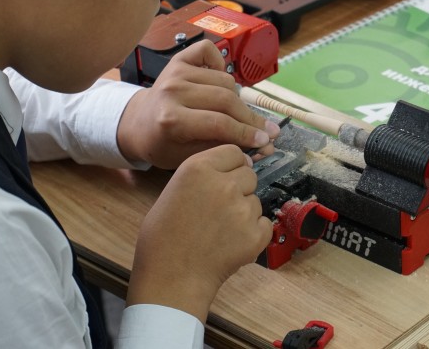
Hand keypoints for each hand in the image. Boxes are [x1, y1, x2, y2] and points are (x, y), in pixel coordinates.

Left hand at [117, 40, 279, 168]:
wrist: (138, 124)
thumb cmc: (165, 145)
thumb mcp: (191, 157)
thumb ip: (227, 148)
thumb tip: (266, 145)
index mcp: (171, 120)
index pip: (219, 124)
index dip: (246, 133)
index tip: (266, 141)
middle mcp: (173, 91)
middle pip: (226, 100)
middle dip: (250, 118)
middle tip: (265, 131)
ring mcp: (176, 72)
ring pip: (225, 80)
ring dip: (237, 98)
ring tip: (238, 113)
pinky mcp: (178, 59)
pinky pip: (209, 51)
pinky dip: (220, 63)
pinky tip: (220, 82)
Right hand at [126, 145, 272, 321]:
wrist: (171, 276)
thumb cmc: (164, 237)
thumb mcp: (174, 190)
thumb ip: (202, 175)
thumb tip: (230, 170)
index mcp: (199, 168)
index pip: (234, 152)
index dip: (231, 165)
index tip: (225, 177)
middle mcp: (224, 184)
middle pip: (249, 174)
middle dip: (240, 188)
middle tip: (220, 208)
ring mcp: (243, 209)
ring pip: (255, 200)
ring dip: (244, 212)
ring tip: (220, 230)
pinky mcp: (256, 233)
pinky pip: (263, 224)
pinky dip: (253, 233)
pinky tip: (231, 242)